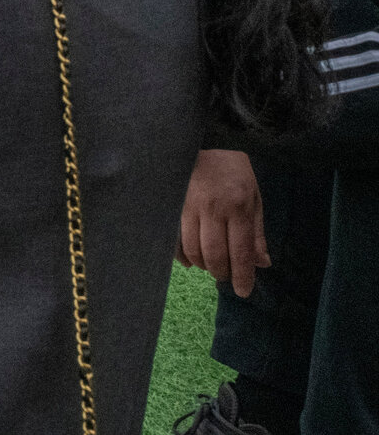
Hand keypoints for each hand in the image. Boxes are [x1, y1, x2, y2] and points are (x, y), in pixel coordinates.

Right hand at [177, 148, 268, 297]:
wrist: (203, 142)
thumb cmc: (233, 171)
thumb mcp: (254, 198)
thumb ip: (256, 232)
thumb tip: (262, 263)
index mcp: (238, 206)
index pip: (240, 251)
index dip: (242, 276)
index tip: (243, 292)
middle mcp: (213, 208)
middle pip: (214, 254)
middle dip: (221, 273)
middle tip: (226, 276)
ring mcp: (188, 206)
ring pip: (193, 249)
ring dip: (203, 265)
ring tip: (212, 266)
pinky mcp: (172, 205)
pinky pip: (174, 239)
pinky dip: (182, 255)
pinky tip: (190, 260)